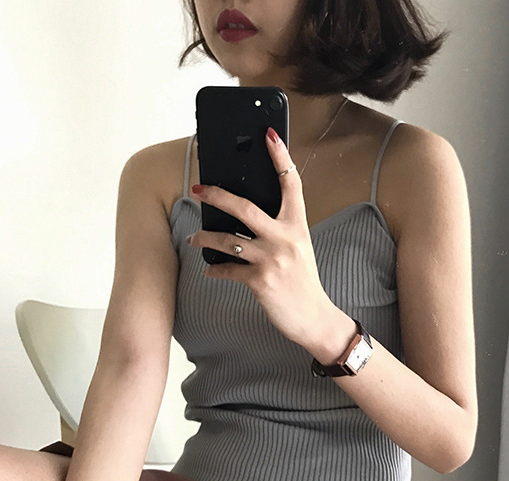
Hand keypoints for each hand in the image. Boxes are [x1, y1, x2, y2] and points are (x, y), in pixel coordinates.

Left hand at [187, 127, 346, 354]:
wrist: (314, 317)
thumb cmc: (302, 282)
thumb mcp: (298, 249)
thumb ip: (278, 230)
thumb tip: (243, 216)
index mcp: (297, 226)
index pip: (291, 184)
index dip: (280, 157)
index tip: (269, 135)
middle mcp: (285, 239)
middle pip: (245, 207)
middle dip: (217, 195)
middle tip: (198, 189)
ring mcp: (272, 259)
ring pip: (227, 239)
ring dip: (205, 238)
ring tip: (195, 238)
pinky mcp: (260, 281)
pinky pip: (227, 269)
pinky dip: (215, 269)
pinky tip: (210, 268)